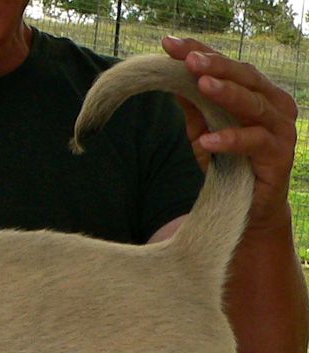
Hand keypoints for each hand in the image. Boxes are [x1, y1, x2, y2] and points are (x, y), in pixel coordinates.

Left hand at [162, 35, 297, 230]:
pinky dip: (230, 139)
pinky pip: (254, 142)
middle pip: (245, 77)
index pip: (229, 67)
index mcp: (257, 94)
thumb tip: (171, 79)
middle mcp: (273, 105)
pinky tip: (207, 140)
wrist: (248, 210)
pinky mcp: (279, 155)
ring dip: (226, 93)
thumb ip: (194, 109)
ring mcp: (280, 129)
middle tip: (188, 58)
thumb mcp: (204, 134)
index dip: (202, 53)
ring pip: (254, 104)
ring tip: (200, 85)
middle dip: (215, 65)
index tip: (170, 44)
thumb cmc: (228, 166)